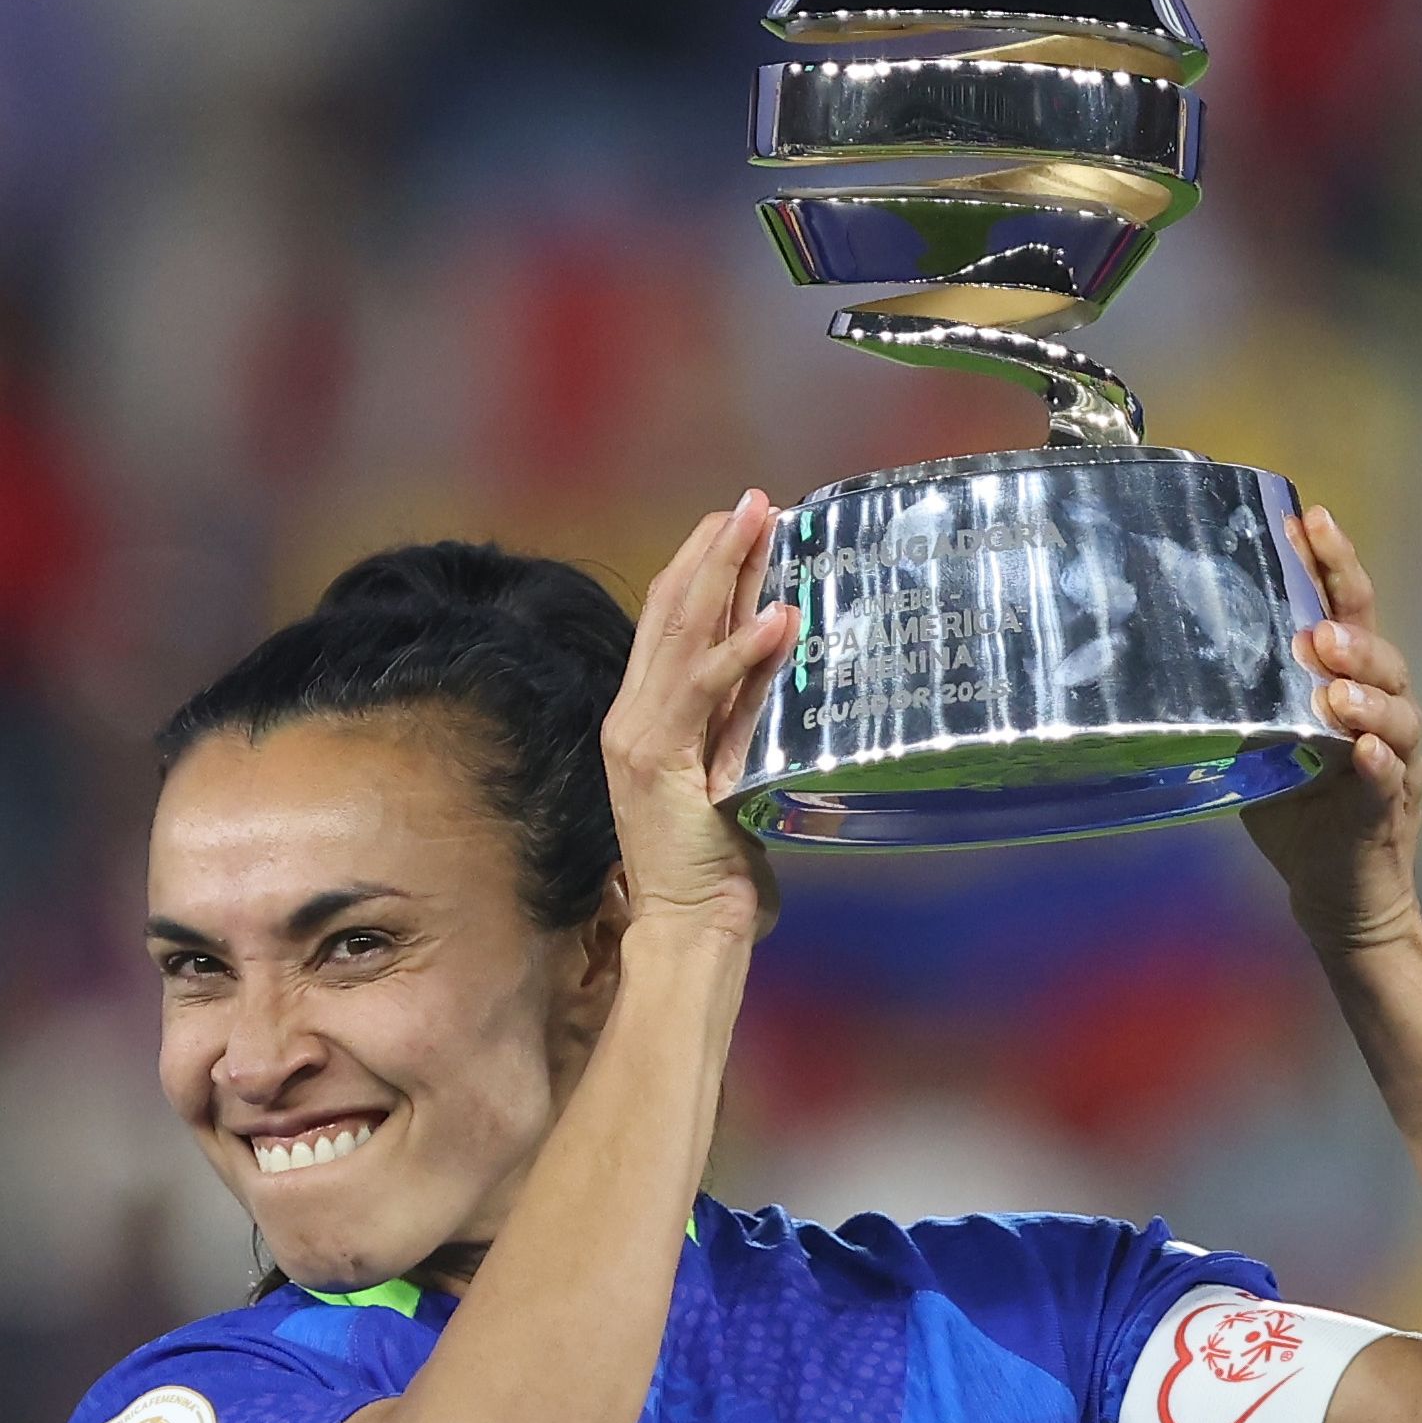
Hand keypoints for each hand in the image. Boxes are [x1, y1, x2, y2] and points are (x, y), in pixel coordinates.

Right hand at [604, 491, 797, 940]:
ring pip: (681, 633)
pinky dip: (741, 652)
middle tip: (755, 498)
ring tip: (763, 524)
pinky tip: (777, 617)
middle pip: (670, 609)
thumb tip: (789, 664)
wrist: (689, 924)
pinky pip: (704, 693)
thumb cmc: (718, 864)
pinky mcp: (658, 761)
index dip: (703, 566)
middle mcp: (632, 714)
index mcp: (646, 715)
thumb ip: (748, 721)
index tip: (743, 523)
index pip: (670, 621)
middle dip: (714, 549)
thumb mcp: (739, 771)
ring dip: (725, 573)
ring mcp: (639, 735)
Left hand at [1244, 504, 1421, 950]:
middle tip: (1319, 630)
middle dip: (1353, 636)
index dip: (1335, 565)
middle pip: (1384, 656)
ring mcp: (1394, 761)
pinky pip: (1390, 780)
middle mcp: (1382, 713)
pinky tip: (1360, 751)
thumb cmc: (1298, 812)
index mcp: (1350, 685)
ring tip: (1335, 690)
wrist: (1336, 894)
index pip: (1350, 611)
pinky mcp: (1389, 810)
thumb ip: (1239, 698)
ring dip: (1366, 698)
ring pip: (1397, 715)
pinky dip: (1377, 764)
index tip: (1310, 519)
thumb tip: (1171, 646)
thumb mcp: (1259, 744)